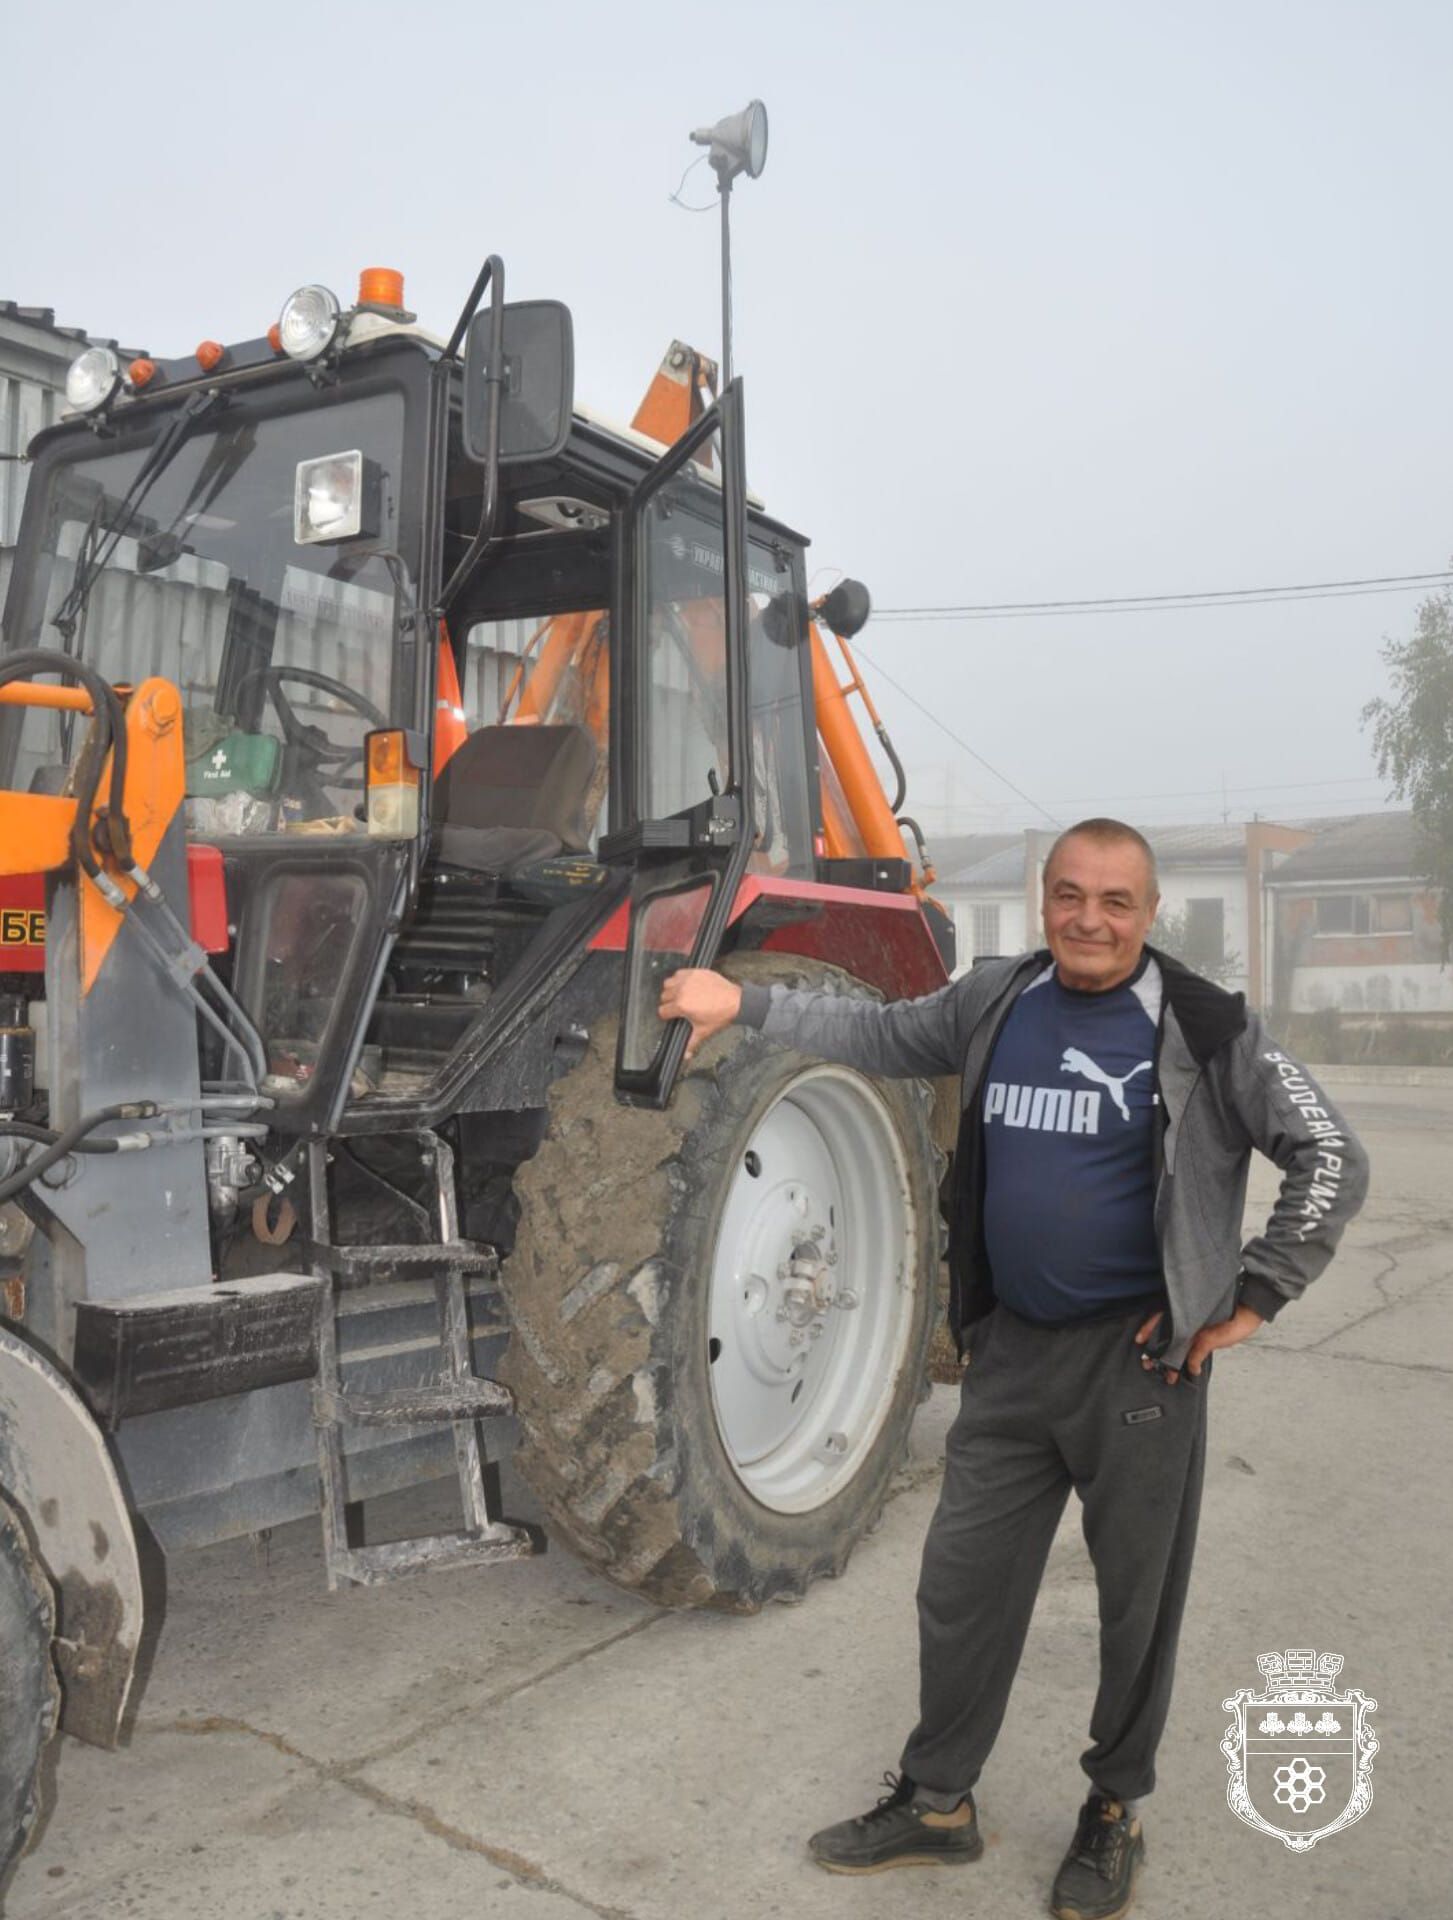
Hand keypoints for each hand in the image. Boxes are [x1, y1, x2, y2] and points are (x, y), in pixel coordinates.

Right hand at [658, 968, 741, 1059]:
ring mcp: (688, 979)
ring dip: (672, 989)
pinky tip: (686, 985)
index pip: (663, 1011)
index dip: (667, 1016)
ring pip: (668, 983)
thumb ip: (691, 1044)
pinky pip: (679, 973)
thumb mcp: (703, 1032)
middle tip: (679, 1007)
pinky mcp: (695, 972)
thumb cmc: (721, 1015)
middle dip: (669, 1003)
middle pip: (664, 996)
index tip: (672, 1016)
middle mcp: (682, 990)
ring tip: (681, 995)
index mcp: (681, 1005)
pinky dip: (680, 978)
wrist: (736, 1002)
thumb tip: (685, 1055)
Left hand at [1133, 1303, 1263, 1385]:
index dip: (1149, 1328)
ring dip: (1171, 1362)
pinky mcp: (1208, 1338)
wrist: (1249, 1311)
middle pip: (1164, 1333)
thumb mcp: (1208, 1328)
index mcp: (1186, 1313)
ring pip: (1176, 1345)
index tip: (1138, 1339)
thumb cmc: (1227, 1317)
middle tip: (1146, 1363)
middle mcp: (1188, 1318)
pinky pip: (1195, 1355)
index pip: (1161, 1317)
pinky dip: (1193, 1365)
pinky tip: (1194, 1371)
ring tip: (1168, 1376)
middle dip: (1155, 1350)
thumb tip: (1190, 1357)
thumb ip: (1196, 1339)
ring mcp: (1196, 1328)